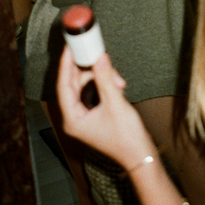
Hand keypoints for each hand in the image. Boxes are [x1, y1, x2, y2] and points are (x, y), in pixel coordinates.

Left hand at [57, 47, 149, 167]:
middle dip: (88, 71)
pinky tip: (116, 85)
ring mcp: (83, 116)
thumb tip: (99, 57)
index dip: (66, 65)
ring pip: (85, 87)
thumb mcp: (115, 103)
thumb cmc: (127, 138)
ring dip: (101, 79)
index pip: (64, 85)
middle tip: (94, 53)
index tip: (70, 48)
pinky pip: (93, 93)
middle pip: (74, 84)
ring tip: (118, 81)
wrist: (140, 156)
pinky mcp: (93, 115)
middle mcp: (74, 118)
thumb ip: (105, 78)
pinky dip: (103, 85)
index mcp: (72, 118)